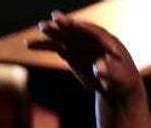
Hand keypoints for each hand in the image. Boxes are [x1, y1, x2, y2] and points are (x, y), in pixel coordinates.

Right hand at [26, 11, 141, 100]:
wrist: (116, 86)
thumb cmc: (122, 81)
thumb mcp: (118, 78)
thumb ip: (109, 71)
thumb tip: (99, 67)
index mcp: (107, 41)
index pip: (92, 31)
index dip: (82, 27)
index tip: (72, 23)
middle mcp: (91, 40)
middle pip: (76, 30)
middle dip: (66, 25)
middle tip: (54, 19)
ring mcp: (80, 45)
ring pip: (62, 36)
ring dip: (51, 32)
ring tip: (40, 27)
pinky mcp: (70, 53)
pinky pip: (54, 47)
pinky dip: (43, 46)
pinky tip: (29, 45)